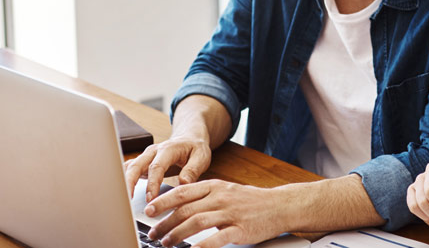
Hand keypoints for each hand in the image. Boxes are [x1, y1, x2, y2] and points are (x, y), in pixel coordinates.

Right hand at [123, 134, 212, 201]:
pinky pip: (129, 170)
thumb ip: (192, 170)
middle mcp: (153, 152)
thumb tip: (183, 184)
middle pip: (136, 166)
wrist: (189, 139)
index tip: (151, 198)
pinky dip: (123, 180)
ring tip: (122, 200)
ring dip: (124, 183)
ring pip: (129, 168)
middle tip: (128, 200)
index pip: (156, 167)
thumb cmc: (195, 148)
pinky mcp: (142, 163)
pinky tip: (121, 193)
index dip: (152, 183)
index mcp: (167, 149)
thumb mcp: (201, 156)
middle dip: (129, 183)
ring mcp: (145, 156)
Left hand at [144, 180, 289, 247]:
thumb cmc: (251, 200)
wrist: (280, 206)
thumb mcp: (226, 191)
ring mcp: (230, 213)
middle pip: (185, 209)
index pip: (182, 193)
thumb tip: (179, 203)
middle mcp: (220, 197)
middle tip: (153, 234)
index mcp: (215, 186)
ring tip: (166, 243)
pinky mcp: (240, 229)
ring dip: (177, 234)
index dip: (163, 201)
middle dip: (165, 223)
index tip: (148, 210)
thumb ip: (204, 195)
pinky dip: (201, 245)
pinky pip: (217, 238)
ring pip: (197, 222)